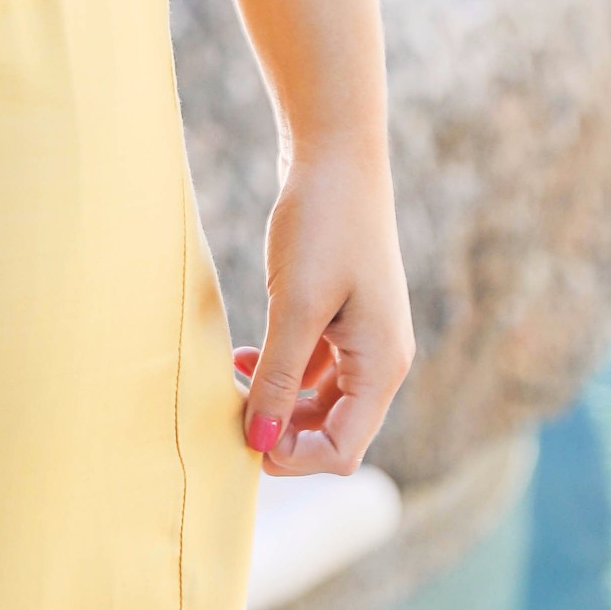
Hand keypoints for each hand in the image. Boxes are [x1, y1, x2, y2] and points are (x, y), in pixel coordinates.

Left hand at [235, 142, 413, 476]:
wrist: (336, 153)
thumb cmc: (321, 224)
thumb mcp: (295, 306)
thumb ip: (279, 378)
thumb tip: (258, 442)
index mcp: (383, 366)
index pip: (342, 450)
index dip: (291, 456)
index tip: (239, 435)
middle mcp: (382, 360)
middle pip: (333, 431)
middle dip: (281, 431)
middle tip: (227, 411)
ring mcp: (365, 338)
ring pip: (321, 402)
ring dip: (277, 403)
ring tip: (230, 383)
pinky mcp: (343, 316)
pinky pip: (315, 368)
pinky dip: (281, 372)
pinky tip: (242, 358)